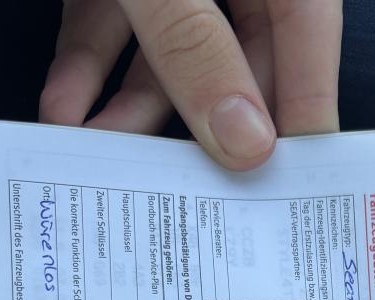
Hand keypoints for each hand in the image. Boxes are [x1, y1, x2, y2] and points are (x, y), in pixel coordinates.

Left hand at [40, 0, 342, 170]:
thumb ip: (195, 44)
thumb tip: (241, 139)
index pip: (308, 42)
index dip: (303, 119)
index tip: (291, 189)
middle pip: (239, 63)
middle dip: (203, 132)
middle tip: (194, 197)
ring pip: (168, 57)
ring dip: (131, 114)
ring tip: (108, 167)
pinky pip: (111, 27)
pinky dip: (86, 68)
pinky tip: (67, 112)